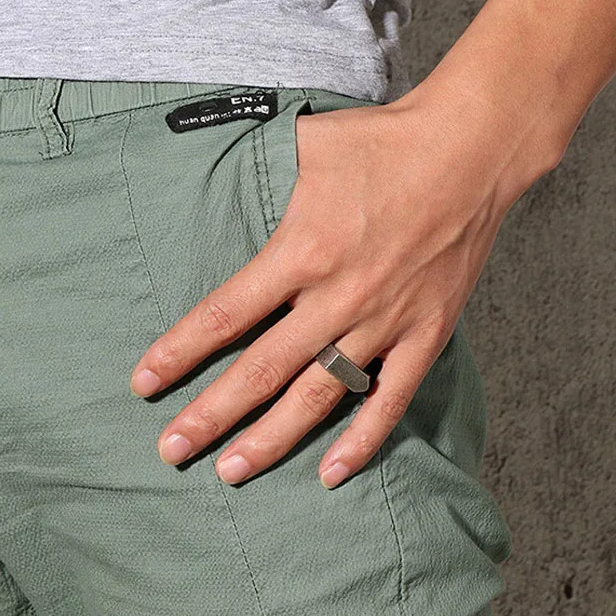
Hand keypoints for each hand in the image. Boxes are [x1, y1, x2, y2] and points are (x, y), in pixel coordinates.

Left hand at [128, 87, 550, 487]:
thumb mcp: (309, 143)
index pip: (225, 315)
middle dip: (210, 415)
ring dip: (271, 438)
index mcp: (303, 250)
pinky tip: (330, 473)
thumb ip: (260, 167)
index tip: (145, 384)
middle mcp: (338, 296)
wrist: (470, 150)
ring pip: (318, 395)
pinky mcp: (426, 334)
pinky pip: (391, 399)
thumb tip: (218, 168)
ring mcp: (385, 321)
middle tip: (171, 450)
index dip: (179, 353)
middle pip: (262, 370)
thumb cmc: (385, 142)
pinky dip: (362, 440)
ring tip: (230, 472)